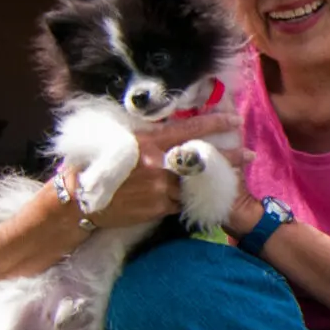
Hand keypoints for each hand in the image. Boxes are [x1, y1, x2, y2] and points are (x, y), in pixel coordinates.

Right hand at [68, 115, 248, 231]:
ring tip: (228, 178)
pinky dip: (188, 197)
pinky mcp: (158, 208)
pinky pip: (180, 201)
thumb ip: (147, 134)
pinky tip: (198, 196)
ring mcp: (160, 188)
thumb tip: (170, 124)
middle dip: (230, 157)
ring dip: (209, 181)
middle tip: (250, 154)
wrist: (78, 201)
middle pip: (202, 159)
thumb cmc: (93, 164)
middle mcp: (158, 164)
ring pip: (193, 183)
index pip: (189, 130)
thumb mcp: (118, 140)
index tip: (235, 121)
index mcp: (148, 142)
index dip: (215, 124)